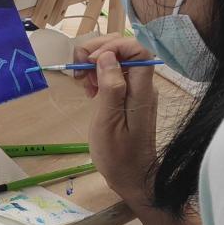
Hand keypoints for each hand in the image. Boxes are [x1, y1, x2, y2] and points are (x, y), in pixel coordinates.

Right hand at [73, 34, 157, 206]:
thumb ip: (110, 86)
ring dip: (96, 64)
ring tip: (83, 82)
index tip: (91, 60)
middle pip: (125, 50)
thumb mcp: (109, 122)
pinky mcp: (128, 98)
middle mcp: (143, 85)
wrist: (133, 178)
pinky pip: (115, 75)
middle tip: (80, 69)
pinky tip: (89, 91)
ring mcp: (136, 91)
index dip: (113, 46)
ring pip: (118, 61)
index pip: (137, 48)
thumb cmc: (119, 155)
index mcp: (141, 89)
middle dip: (100, 51)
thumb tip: (107, 56)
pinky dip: (99, 76)